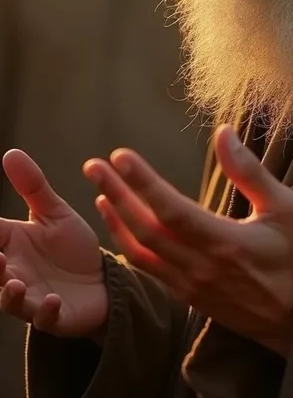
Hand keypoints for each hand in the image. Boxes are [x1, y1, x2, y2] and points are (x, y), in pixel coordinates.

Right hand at [0, 150, 106, 337]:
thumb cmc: (72, 247)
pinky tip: (53, 301)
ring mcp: (32, 296)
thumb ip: (32, 187)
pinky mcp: (55, 315)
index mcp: (11, 244)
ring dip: (9, 295)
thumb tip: (10, 153)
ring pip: (10, 301)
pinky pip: (45, 319)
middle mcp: (15, 272)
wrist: (103, 279)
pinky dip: (46, 312)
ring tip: (14, 284)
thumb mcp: (54, 212)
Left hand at [84, 126, 292, 355]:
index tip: (121, 156)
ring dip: (114, 216)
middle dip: (117, 192)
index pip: (172, 210)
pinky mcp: (181, 293)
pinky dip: (123, 239)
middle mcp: (200, 265)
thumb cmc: (287, 254)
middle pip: (146, 227)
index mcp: (224, 242)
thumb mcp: (283, 207)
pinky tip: (114, 217)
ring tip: (98, 186)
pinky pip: (144, 265)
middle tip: (93, 165)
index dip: (143, 183)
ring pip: (139, 248)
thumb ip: (250, 171)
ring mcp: (187, 283)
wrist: (290, 315)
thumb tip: (224, 133)